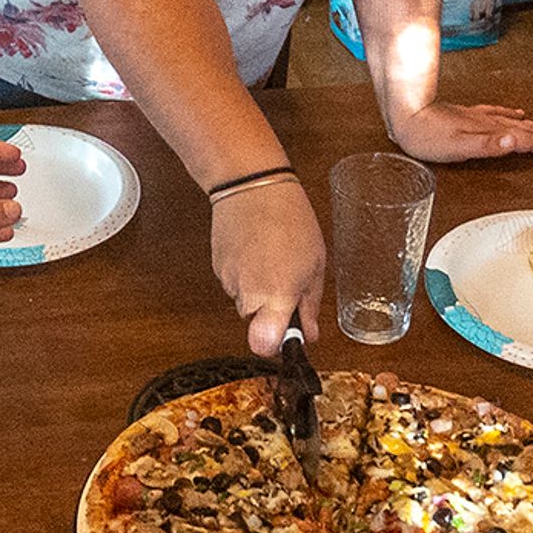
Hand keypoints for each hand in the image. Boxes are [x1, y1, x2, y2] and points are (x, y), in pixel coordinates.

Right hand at [212, 179, 327, 355]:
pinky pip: (234, 283)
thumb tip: (309, 334)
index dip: (274, 348)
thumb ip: (309, 305)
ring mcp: (229, 280)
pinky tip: (256, 250)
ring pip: (245, 302)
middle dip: (271, 311)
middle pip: (256, 324)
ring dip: (258, 289)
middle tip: (288, 282)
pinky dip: (245, 274)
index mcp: (277, 294)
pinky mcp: (217, 268)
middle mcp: (248, 293)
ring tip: (272, 258)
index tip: (286, 338)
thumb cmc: (290, 219)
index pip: (263, 345)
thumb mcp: (315, 264)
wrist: (252, 185)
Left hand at [385, 100, 532, 163]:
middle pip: (527, 128)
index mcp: (490, 131)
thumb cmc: (427, 136)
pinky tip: (516, 114)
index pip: (526, 140)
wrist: (406, 114)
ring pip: (517, 121)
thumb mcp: (458, 147)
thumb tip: (515, 141)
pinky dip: (512, 115)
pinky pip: (498, 113)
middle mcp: (489, 122)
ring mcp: (479, 117)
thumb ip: (488, 145)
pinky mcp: (469, 115)